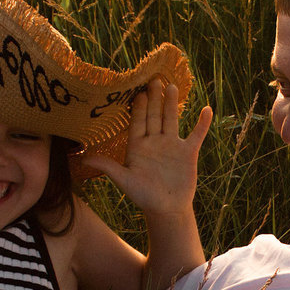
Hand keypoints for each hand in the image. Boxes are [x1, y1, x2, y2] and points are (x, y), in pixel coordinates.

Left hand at [78, 81, 211, 217]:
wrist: (167, 209)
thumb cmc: (143, 196)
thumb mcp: (124, 180)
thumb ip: (108, 166)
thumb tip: (83, 158)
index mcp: (138, 146)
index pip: (138, 122)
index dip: (138, 108)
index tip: (137, 92)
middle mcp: (155, 141)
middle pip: (154, 115)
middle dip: (154, 98)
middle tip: (153, 79)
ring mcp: (172, 145)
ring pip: (172, 119)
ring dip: (172, 104)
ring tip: (172, 86)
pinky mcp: (188, 152)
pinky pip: (196, 134)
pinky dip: (202, 123)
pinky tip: (206, 110)